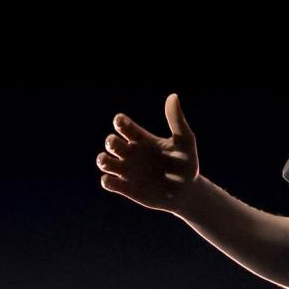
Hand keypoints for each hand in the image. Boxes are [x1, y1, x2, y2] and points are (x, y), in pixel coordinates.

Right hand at [97, 93, 199, 214]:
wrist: (187, 192)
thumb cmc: (186, 164)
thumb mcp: (185, 142)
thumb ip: (177, 121)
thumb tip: (173, 96)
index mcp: (143, 139)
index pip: (124, 126)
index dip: (119, 121)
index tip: (122, 122)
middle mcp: (132, 153)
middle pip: (111, 142)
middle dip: (110, 142)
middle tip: (118, 145)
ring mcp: (128, 171)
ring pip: (104, 161)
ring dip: (102, 160)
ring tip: (108, 161)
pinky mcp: (126, 188)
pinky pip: (107, 182)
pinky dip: (107, 180)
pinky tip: (113, 180)